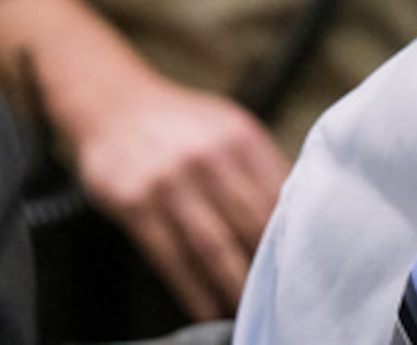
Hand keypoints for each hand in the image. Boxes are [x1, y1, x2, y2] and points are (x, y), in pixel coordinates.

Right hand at [68, 73, 290, 319]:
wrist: (115, 104)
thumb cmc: (181, 122)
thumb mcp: (228, 125)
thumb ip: (259, 164)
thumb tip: (296, 211)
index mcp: (241, 137)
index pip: (279, 196)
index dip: (292, 236)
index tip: (301, 265)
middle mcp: (209, 158)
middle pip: (251, 225)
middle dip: (268, 269)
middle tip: (280, 298)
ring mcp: (172, 182)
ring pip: (214, 249)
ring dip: (234, 288)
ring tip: (247, 312)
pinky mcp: (137, 205)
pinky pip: (172, 259)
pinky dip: (193, 291)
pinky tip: (207, 309)